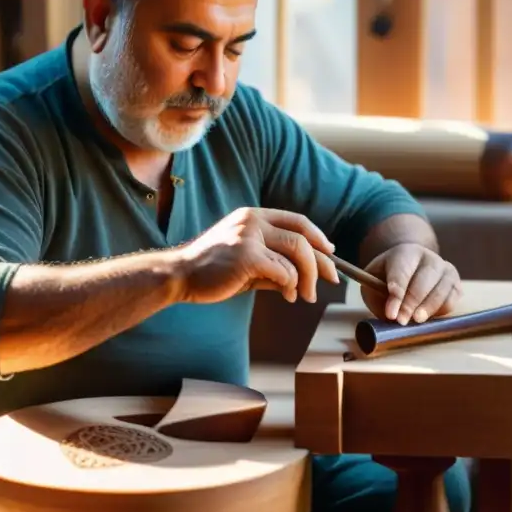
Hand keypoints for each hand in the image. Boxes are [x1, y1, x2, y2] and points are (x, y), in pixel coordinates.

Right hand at [173, 207, 339, 304]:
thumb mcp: (247, 261)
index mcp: (253, 216)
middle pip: (302, 238)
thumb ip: (274, 263)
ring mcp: (249, 237)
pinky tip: (287, 296)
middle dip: (321, 262)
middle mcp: (252, 221)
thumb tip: (304, 278)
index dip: (318, 236)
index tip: (330, 252)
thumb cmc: (212, 271)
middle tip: (331, 280)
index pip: (296, 220)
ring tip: (306, 296)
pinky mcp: (247, 256)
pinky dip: (291, 286)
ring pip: (297, 254)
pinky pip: (284, 272)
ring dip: (307, 279)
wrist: (179, 276)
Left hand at [361, 243, 461, 325]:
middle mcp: (429, 258)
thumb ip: (376, 295)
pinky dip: (441, 311)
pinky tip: (428, 317)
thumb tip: (390, 315)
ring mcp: (446, 270)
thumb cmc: (388, 279)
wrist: (411, 271)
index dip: (397, 291)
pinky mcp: (456, 285)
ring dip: (428, 307)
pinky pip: (451, 300)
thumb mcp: (373, 281)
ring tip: (416, 320)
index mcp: (406, 252)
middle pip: (423, 280)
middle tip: (401, 320)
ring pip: (441, 290)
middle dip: (411, 302)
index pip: (402, 270)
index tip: (391, 312)